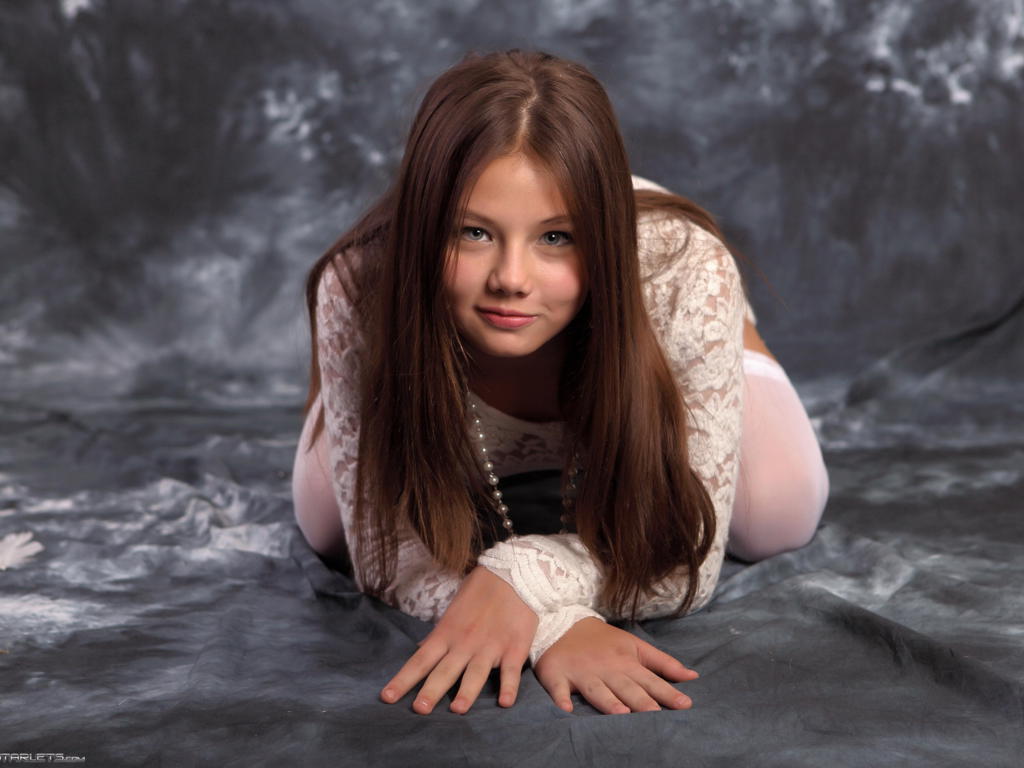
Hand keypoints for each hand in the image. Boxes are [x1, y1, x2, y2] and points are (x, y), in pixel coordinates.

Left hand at [379, 565, 538, 714]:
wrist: (514, 574)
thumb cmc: (480, 592)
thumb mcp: (453, 609)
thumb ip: (439, 633)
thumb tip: (421, 647)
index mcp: (447, 633)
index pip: (420, 660)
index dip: (403, 679)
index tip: (387, 697)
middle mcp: (465, 643)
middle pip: (445, 671)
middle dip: (431, 691)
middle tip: (419, 710)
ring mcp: (490, 646)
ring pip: (476, 673)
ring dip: (467, 692)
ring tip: (457, 710)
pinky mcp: (514, 648)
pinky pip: (510, 671)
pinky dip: (509, 687)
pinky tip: (505, 703)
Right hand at [533, 617, 697, 713]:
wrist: (562, 621)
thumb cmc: (603, 640)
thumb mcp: (635, 646)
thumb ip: (663, 663)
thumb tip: (693, 677)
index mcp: (626, 661)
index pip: (650, 680)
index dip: (667, 693)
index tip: (685, 705)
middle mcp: (606, 668)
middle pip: (626, 687)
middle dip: (641, 701)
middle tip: (655, 714)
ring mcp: (581, 672)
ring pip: (597, 690)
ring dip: (608, 702)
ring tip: (620, 714)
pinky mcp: (557, 674)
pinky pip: (558, 688)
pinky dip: (560, 698)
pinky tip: (565, 709)